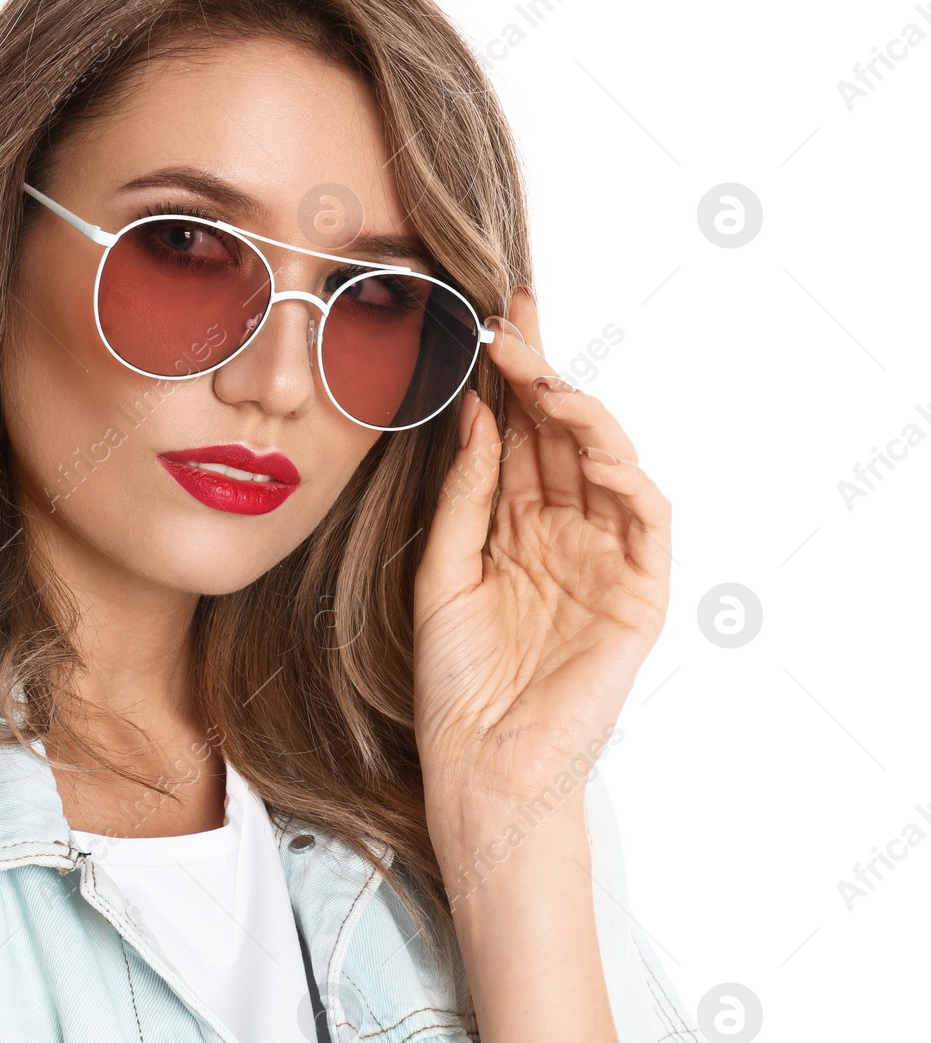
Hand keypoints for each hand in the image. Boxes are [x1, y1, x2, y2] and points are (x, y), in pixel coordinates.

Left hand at [411, 286, 671, 838]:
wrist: (479, 767)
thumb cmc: (454, 683)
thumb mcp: (443, 571)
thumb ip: (464, 495)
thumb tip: (474, 413)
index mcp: (513, 526)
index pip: (519, 435)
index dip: (511, 380)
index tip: (491, 323)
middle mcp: (562, 532)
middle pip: (562, 436)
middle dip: (542, 375)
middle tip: (514, 322)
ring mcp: (604, 561)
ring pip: (608, 465)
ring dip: (581, 415)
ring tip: (542, 377)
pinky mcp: (638, 597)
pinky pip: (645, 523)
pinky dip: (628, 480)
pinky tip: (594, 449)